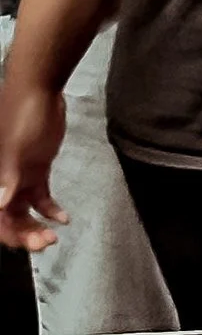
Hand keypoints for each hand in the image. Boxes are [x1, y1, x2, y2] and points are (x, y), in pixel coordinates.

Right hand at [0, 82, 67, 253]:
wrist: (41, 90)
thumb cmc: (23, 114)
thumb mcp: (16, 148)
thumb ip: (7, 178)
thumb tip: (0, 206)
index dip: (8, 233)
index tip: (28, 244)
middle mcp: (1, 180)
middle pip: (8, 217)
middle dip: (25, 233)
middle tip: (47, 242)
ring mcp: (18, 175)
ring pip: (22, 211)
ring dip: (37, 225)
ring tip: (54, 235)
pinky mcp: (34, 169)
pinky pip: (39, 197)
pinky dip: (49, 210)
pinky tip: (62, 218)